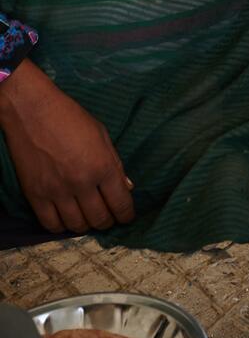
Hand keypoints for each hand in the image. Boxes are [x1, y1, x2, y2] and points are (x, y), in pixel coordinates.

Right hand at [0, 61, 134, 232]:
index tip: (126, 216)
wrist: (32, 110)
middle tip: (108, 217)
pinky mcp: (36, 195)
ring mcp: (57, 192)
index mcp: (102, 166)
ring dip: (86, 225)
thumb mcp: (101, 134)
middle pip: (100, 218)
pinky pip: (51, 225)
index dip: (126, 214)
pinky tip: (66, 219)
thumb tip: (127, 187)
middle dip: (108, 221)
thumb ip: (114, 163)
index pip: (120, 203)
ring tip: (88, 217)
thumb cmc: (70, 117)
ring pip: (77, 226)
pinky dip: (62, 227)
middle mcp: (82, 183)